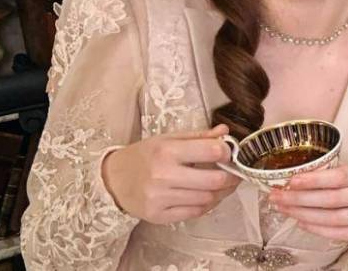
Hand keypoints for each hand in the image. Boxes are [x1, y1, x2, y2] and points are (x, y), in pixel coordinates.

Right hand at [102, 124, 239, 223]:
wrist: (112, 180)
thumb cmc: (143, 156)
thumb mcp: (168, 139)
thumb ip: (198, 137)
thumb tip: (225, 132)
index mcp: (166, 151)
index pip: (211, 152)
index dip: (226, 153)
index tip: (229, 153)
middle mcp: (163, 176)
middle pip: (214, 181)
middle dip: (231, 177)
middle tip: (236, 173)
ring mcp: (160, 198)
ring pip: (207, 199)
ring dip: (222, 192)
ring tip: (223, 184)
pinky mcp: (159, 216)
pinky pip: (195, 213)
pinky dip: (207, 205)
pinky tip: (207, 196)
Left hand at [269, 165, 347, 241]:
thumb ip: (337, 176)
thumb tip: (300, 178)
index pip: (337, 176)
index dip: (314, 179)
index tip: (291, 180)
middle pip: (330, 199)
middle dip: (299, 199)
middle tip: (277, 197)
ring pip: (332, 218)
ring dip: (304, 214)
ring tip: (284, 210)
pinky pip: (340, 234)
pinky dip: (318, 229)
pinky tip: (302, 223)